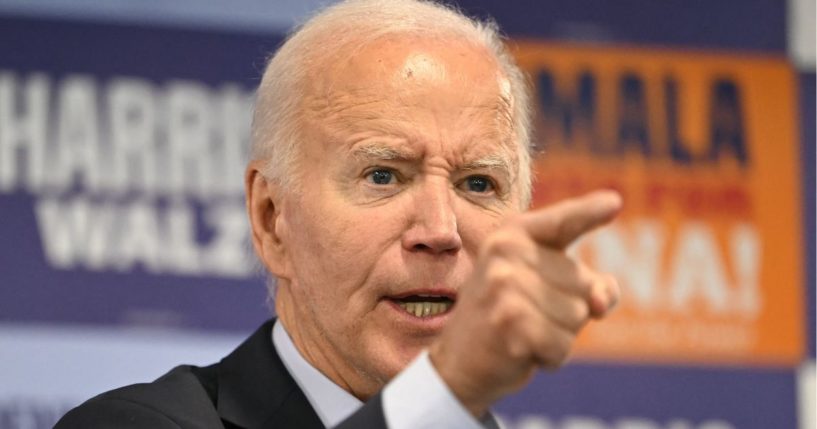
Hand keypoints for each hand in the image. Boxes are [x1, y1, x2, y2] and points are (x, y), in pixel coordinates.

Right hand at [429, 190, 622, 416]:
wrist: (457, 360)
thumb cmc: (509, 317)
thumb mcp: (546, 288)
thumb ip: (588, 284)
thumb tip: (600, 302)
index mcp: (513, 235)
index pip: (563, 222)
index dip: (589, 212)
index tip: (614, 203)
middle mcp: (506, 253)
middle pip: (584, 284)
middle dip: (569, 311)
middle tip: (527, 315)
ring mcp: (505, 287)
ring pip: (577, 316)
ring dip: (559, 335)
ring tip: (524, 331)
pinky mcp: (509, 324)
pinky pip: (562, 346)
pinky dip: (551, 357)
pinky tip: (521, 351)